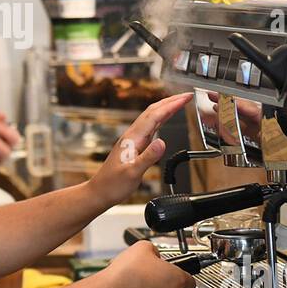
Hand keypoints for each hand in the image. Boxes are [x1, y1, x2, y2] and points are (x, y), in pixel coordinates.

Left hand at [87, 92, 192, 207]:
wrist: (100, 192)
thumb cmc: (113, 185)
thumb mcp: (132, 173)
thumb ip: (148, 158)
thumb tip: (162, 142)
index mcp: (132, 139)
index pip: (155, 116)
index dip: (171, 105)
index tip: (185, 98)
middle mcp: (132, 136)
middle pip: (153, 111)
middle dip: (170, 101)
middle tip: (186, 96)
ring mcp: (133, 140)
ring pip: (151, 117)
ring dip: (166, 108)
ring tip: (179, 102)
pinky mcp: (134, 146)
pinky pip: (150, 127)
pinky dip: (160, 119)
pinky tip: (164, 119)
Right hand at [100, 241, 196, 287]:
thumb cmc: (126, 273)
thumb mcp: (143, 246)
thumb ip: (154, 249)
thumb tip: (153, 253)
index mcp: (176, 280)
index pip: (191, 281)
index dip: (184, 274)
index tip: (177, 271)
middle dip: (164, 281)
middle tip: (150, 271)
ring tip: (137, 280)